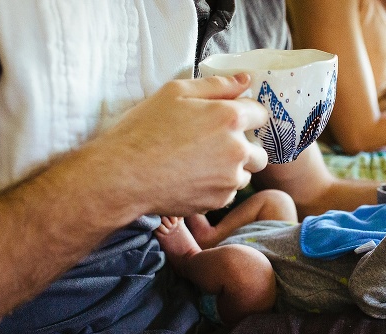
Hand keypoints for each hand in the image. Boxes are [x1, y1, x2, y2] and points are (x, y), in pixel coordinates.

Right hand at [87, 73, 268, 218]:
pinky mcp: (218, 201)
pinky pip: (228, 192)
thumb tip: (245, 80)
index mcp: (230, 118)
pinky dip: (217, 187)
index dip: (247, 114)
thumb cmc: (144, 130)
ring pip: (245, 174)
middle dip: (245, 147)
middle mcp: (237, 150)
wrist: (124, 176)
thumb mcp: (176, 93)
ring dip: (232, 169)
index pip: (261, 114)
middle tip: (216, 145)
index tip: (232, 119)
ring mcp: (229, 180)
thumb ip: (216, 85)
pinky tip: (192, 179)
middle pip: (260, 151)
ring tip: (201, 163)